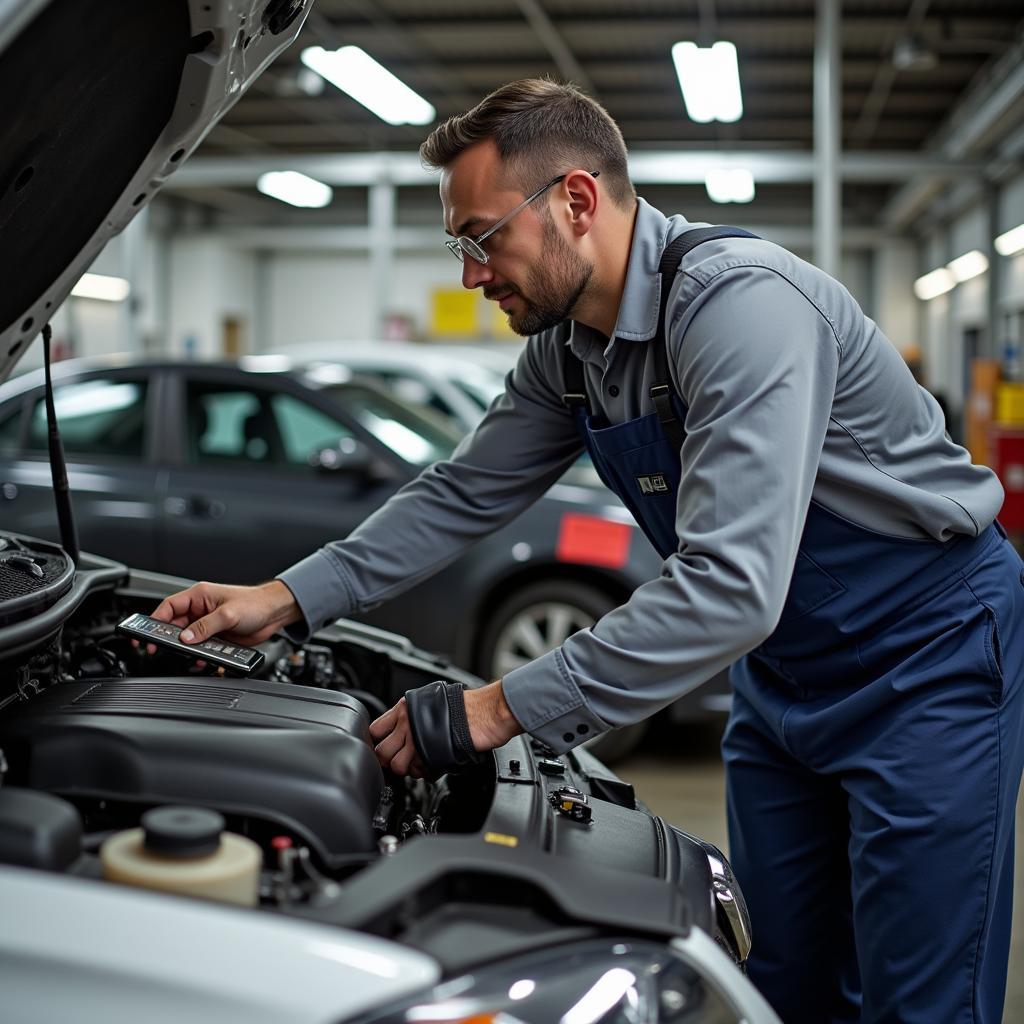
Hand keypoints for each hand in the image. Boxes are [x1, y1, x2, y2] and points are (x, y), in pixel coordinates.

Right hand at [150, 579, 301, 648]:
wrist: (276, 613)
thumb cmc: (255, 603)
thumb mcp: (228, 614)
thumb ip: (205, 626)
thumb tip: (185, 637)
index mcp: (199, 596)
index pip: (169, 607)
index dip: (155, 620)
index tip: (146, 634)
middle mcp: (201, 609)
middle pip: (175, 626)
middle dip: (169, 639)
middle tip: (161, 650)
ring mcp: (208, 624)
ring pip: (188, 640)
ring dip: (187, 650)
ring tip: (190, 657)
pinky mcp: (217, 637)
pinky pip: (202, 648)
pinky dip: (201, 656)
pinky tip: (204, 661)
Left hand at [369, 680, 521, 776]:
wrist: (486, 713)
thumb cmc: (466, 706)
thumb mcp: (431, 700)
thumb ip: (411, 715)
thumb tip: (399, 730)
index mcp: (405, 708)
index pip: (374, 730)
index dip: (378, 741)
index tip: (384, 746)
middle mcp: (408, 724)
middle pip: (381, 752)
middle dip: (389, 759)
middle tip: (400, 759)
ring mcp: (418, 741)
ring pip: (397, 766)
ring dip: (408, 768)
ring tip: (420, 762)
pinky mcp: (431, 757)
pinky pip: (418, 773)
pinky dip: (424, 773)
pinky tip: (433, 765)